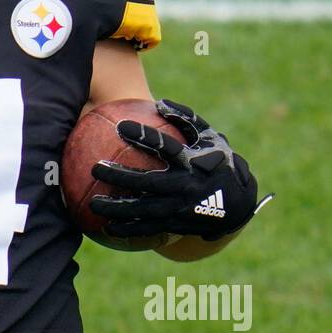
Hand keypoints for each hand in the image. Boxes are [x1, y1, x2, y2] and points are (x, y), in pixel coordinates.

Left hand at [89, 99, 273, 240]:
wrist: (239, 204)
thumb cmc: (217, 161)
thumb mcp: (209, 137)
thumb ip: (186, 119)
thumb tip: (159, 103)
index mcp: (193, 162)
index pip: (166, 147)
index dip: (145, 136)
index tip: (121, 126)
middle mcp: (186, 186)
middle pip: (148, 182)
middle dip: (120, 176)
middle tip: (95, 167)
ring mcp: (181, 208)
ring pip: (144, 210)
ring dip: (117, 208)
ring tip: (92, 203)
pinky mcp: (178, 225)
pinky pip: (149, 229)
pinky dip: (128, 229)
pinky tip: (106, 228)